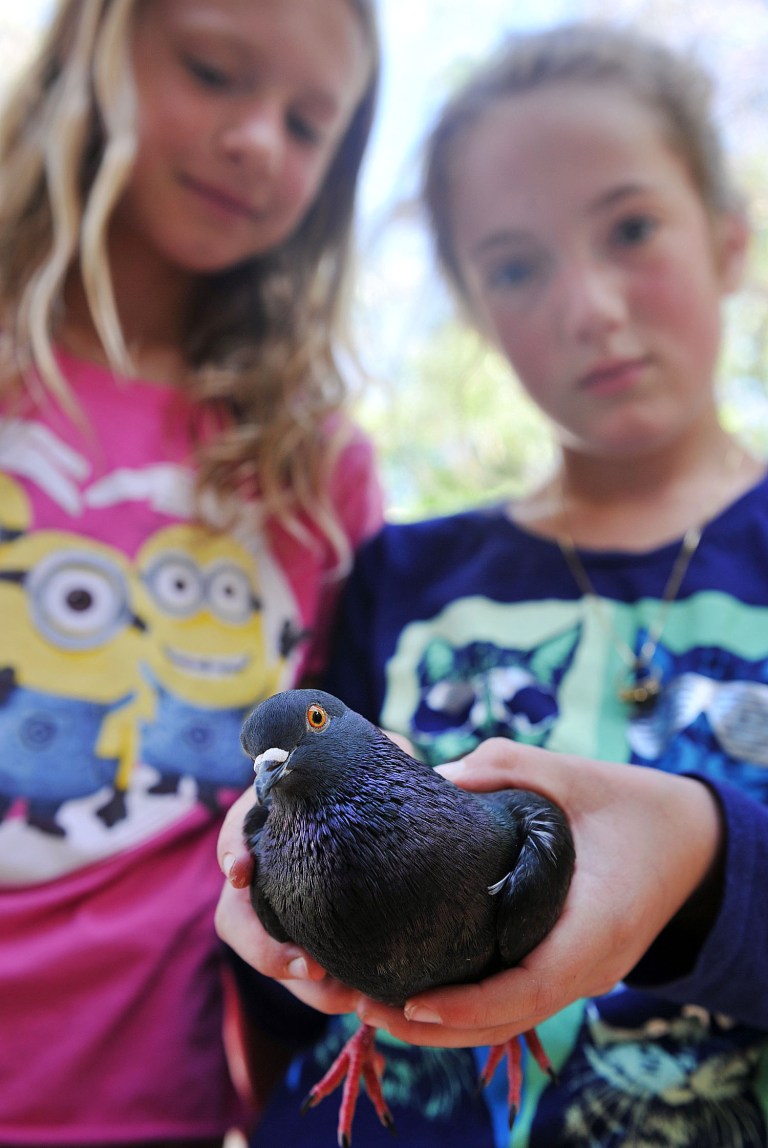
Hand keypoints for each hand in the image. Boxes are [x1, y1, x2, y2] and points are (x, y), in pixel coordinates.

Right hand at [215, 729, 417, 1013]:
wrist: (393, 824)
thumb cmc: (376, 783)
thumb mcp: (380, 759)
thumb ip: (386, 750)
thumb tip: (408, 755)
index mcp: (271, 820)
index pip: (237, 831)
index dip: (232, 849)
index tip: (241, 870)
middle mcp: (267, 871)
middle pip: (237, 918)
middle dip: (265, 949)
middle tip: (308, 967)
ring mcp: (283, 913)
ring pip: (270, 960)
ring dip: (305, 987)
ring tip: (351, 997)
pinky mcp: (310, 945)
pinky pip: (307, 982)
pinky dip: (331, 995)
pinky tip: (368, 1000)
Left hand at [352, 740, 722, 1047]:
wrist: (686, 840)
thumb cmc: (626, 803)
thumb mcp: (570, 774)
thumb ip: (503, 771)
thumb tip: (432, 780)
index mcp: (598, 924)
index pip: (533, 985)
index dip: (471, 1004)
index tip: (413, 1002)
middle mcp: (590, 966)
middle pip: (509, 1021)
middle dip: (435, 1027)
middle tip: (362, 1005)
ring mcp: (579, 975)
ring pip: (507, 1022)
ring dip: (441, 1027)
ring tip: (369, 1007)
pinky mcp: (564, 969)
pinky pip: (511, 1002)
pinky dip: (464, 1009)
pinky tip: (411, 992)